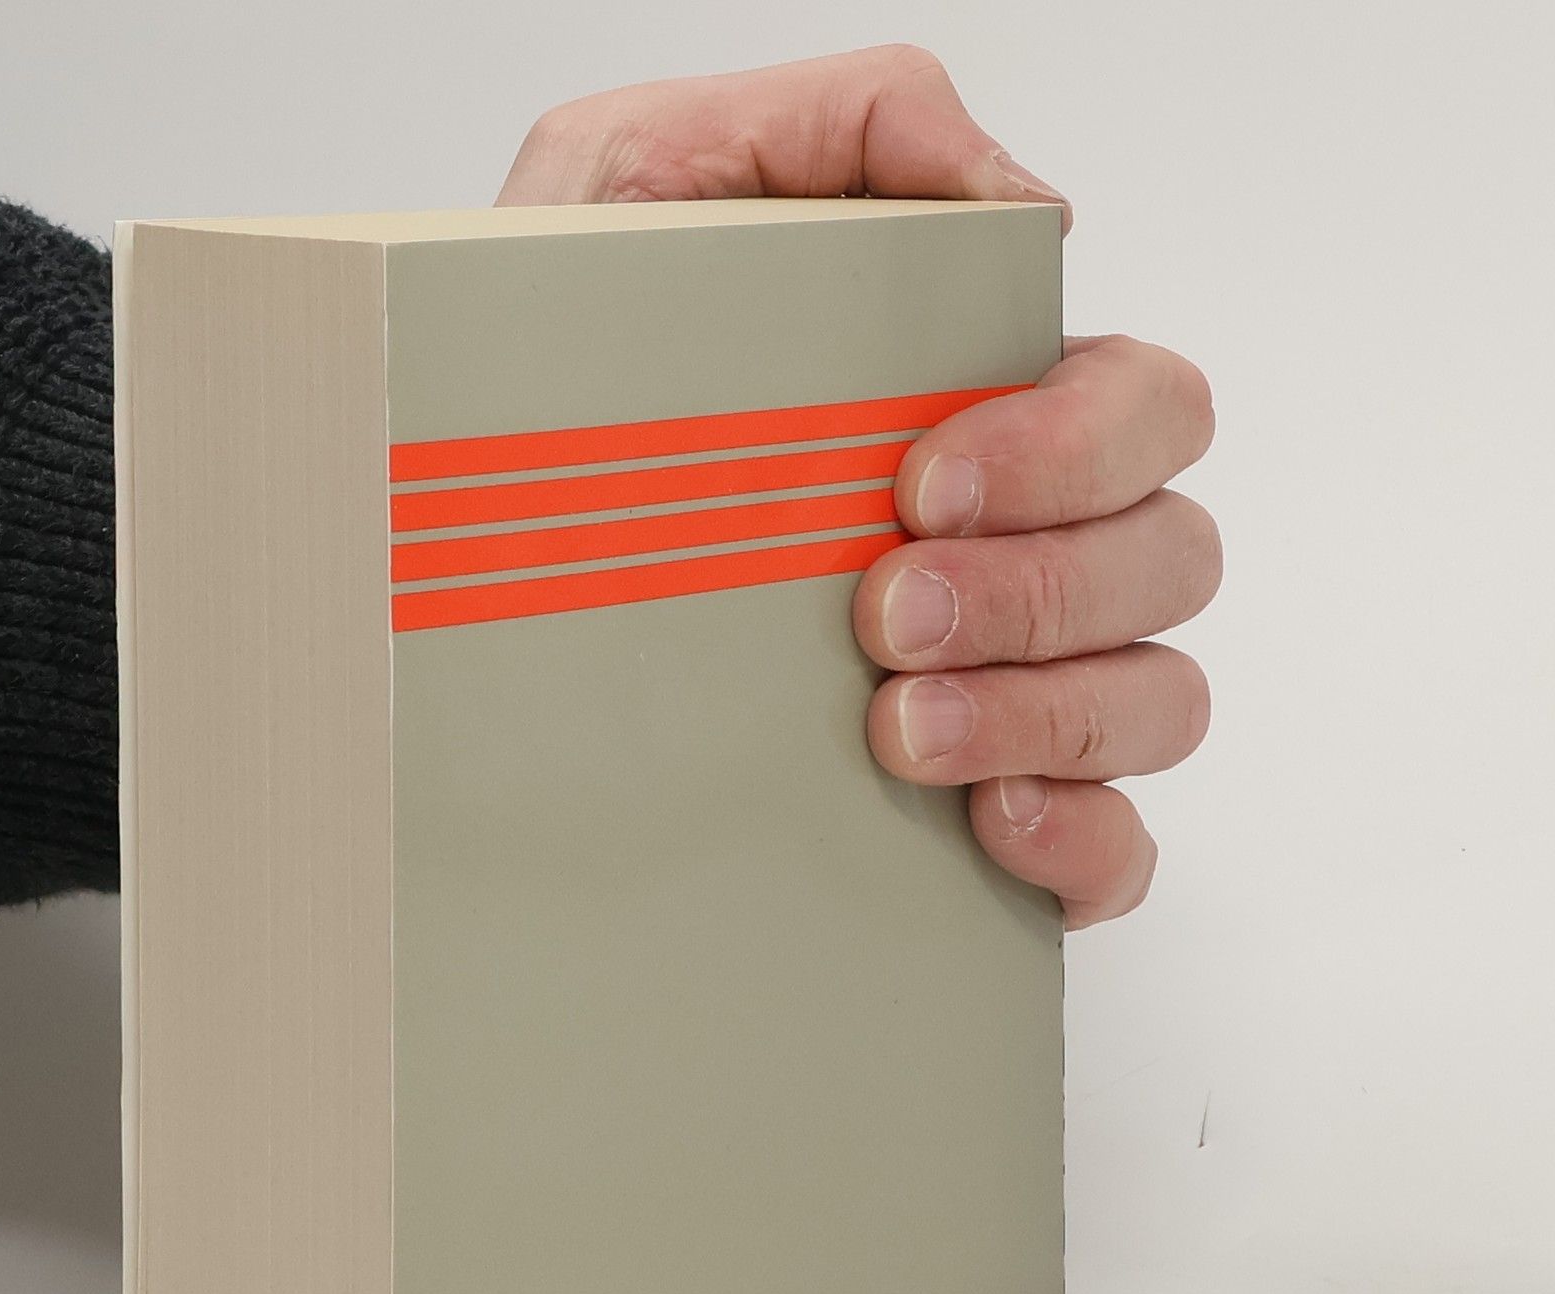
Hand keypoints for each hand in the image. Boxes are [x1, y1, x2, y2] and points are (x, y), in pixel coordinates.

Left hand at [501, 46, 1219, 927]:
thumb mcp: (640, 187)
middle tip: (883, 613)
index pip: (1142, 407)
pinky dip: (1083, 842)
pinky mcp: (981, 814)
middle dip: (1041, 585)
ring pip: (1159, 697)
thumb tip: (1025, 204)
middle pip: (1168, 554)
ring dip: (1050, 710)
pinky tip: (987, 825)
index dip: (1070, 443)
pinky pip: (1114, 848)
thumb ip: (835, 130)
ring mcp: (1013, 687)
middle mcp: (1023, 548)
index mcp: (982, 408)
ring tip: (896, 732)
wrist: (440, 566)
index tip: (918, 478)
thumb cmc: (545, 383)